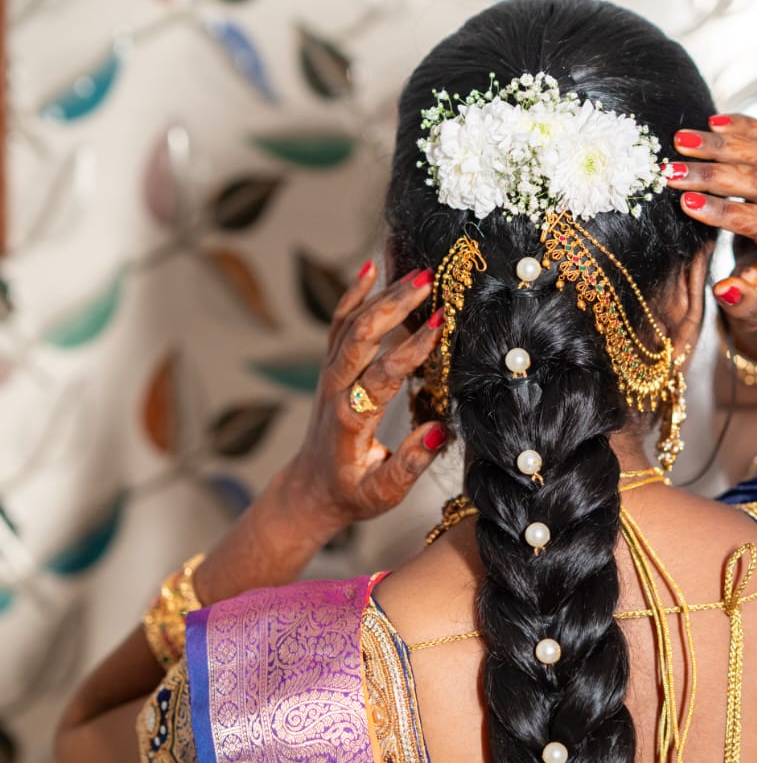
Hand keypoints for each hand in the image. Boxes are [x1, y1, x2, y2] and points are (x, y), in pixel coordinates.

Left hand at [286, 261, 447, 536]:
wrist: (312, 489)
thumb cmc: (352, 493)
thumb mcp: (382, 493)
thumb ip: (410, 464)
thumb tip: (440, 430)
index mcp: (352, 419)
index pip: (382, 375)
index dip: (412, 349)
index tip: (440, 324)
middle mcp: (336, 390)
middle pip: (361, 335)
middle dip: (395, 304)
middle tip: (430, 280)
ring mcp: (330, 375)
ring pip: (351, 323)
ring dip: (382, 294)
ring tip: (416, 270)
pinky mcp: (331, 368)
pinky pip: (339, 324)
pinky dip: (353, 294)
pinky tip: (371, 269)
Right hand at [665, 114, 756, 334]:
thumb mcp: (754, 312)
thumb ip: (743, 305)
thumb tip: (724, 289)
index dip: (726, 212)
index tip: (686, 204)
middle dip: (715, 175)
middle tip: (672, 171)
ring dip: (721, 144)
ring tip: (681, 141)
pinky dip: (740, 126)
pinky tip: (711, 121)